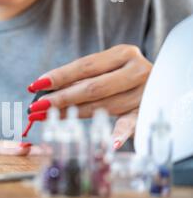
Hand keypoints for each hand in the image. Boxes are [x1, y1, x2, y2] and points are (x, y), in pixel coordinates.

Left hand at [27, 45, 151, 148]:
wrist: (163, 80)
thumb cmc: (121, 74)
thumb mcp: (105, 68)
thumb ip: (80, 78)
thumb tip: (44, 91)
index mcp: (123, 54)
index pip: (84, 66)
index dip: (58, 76)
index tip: (36, 85)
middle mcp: (136, 71)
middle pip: (92, 88)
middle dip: (60, 99)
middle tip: (36, 108)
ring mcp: (143, 92)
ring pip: (103, 106)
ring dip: (72, 114)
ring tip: (47, 119)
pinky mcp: (146, 112)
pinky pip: (131, 124)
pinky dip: (120, 134)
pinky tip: (108, 143)